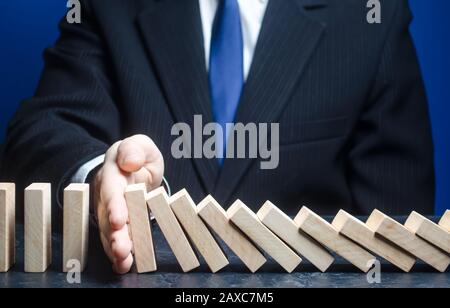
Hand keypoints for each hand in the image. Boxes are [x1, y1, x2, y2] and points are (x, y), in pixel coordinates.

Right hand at [93, 135, 163, 273]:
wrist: (130, 166)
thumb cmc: (136, 156)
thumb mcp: (140, 145)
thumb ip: (134, 149)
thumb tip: (130, 161)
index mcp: (112, 173)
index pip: (111, 190)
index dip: (114, 205)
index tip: (119, 220)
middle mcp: (107, 195)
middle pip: (108, 216)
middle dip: (114, 234)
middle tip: (121, 249)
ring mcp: (109, 212)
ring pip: (110, 232)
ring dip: (116, 248)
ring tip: (123, 261)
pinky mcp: (116, 224)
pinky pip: (114, 240)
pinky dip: (118, 254)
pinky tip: (123, 265)